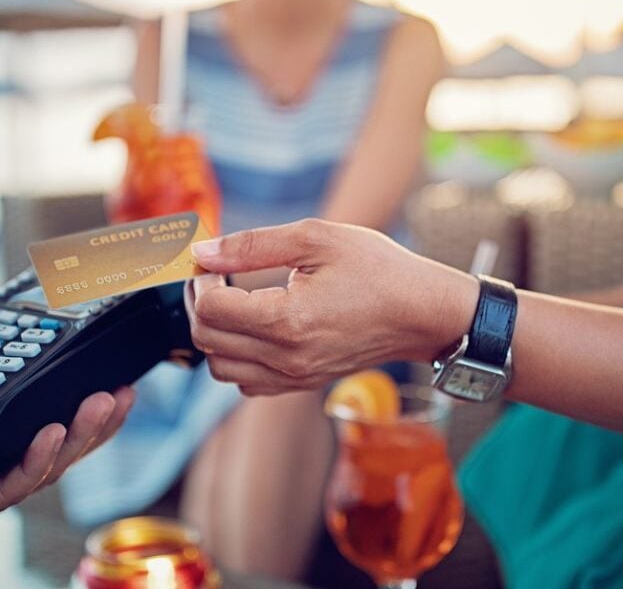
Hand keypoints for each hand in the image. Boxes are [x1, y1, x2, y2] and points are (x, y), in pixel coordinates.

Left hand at [187, 219, 478, 394]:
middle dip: (200, 304)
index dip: (200, 280)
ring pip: (220, 368)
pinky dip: (236, 358)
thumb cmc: (377, 269)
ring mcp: (294, 377)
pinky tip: (253, 328)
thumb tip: (203, 250)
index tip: (212, 261)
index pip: (211, 310)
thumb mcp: (317, 238)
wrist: (422, 313)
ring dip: (215, 334)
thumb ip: (253, 245)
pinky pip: (246, 383)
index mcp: (287, 320)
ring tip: (233, 301)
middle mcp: (286, 358)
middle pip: (207, 340)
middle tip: (216, 275)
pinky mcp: (301, 384)